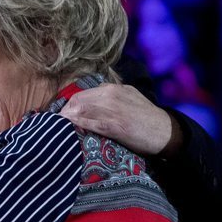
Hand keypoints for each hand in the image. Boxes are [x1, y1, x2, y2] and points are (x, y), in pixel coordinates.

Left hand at [60, 83, 181, 155]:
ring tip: (59, 130)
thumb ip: (110, 99)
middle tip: (57, 125)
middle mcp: (111, 95)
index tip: (63, 116)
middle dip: (65, 113)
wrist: (165, 131)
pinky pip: (89, 124)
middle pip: (77, 101)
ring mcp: (112, 109)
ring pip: (81, 111)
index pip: (81, 94)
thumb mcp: (128, 99)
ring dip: (68, 121)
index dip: (69, 106)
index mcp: (113, 88)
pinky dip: (78, 127)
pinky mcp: (115, 125)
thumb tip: (89, 106)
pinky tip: (71, 132)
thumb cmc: (145, 118)